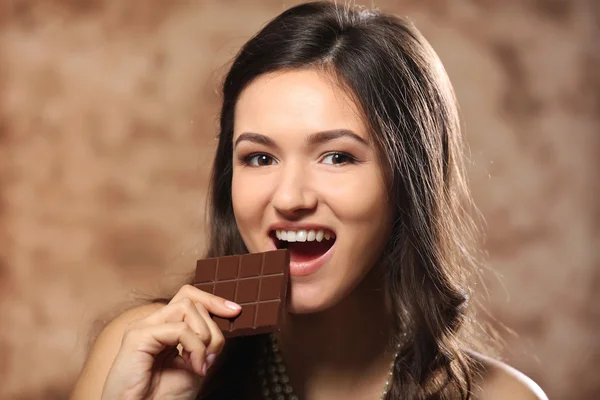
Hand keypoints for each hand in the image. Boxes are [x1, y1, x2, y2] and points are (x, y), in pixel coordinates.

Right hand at [101, 285, 241, 399]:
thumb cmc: (162, 397)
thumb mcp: (195, 364)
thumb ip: (206, 342)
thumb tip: (225, 317)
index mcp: (163, 329)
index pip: (188, 298)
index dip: (213, 301)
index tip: (235, 311)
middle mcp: (152, 323)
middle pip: (191, 301)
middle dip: (210, 328)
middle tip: (208, 359)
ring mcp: (143, 327)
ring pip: (186, 308)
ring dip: (203, 336)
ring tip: (199, 363)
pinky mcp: (138, 337)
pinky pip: (179, 329)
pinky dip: (195, 347)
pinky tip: (194, 367)